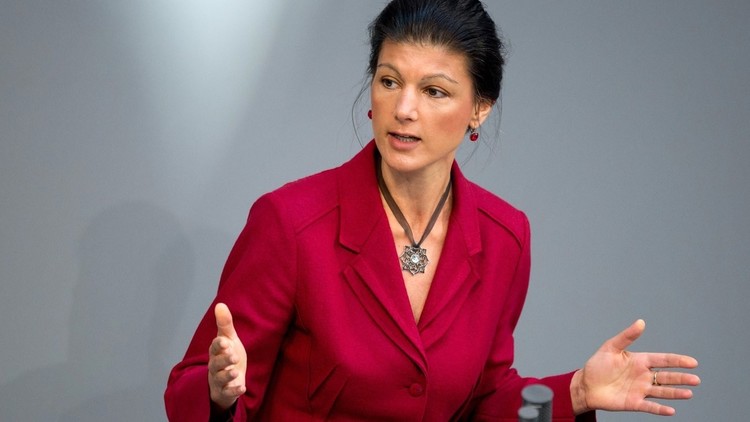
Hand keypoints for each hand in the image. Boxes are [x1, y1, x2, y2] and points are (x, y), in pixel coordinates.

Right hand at [208, 303, 247, 409]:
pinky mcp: (225, 392)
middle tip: (234, 356)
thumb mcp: (229, 340)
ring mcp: (219, 380)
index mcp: (215, 352)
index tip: (224, 341)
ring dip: (227, 375)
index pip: (214, 347)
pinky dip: (234, 391)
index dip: (218, 344)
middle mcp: (214, 366)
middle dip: (224, 359)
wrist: (229, 380)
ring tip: (236, 372)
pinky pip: (228, 393)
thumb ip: (225, 324)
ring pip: (220, 378)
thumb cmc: (228, 356)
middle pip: (216, 363)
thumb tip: (220, 304)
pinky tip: (242, 388)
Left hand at [571, 319, 699, 414]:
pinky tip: (671, 410)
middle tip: (696, 379)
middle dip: (681, 378)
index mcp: (639, 361)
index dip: (677, 361)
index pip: (663, 360)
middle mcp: (643, 376)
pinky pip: (650, 406)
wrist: (585, 385)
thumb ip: (627, 336)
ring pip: (662, 391)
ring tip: (689, 393)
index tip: (692, 362)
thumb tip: (641, 322)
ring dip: (675, 393)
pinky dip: (660, 409)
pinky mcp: (634, 403)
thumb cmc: (597, 365)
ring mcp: (639, 390)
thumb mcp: (611, 347)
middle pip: (666, 377)